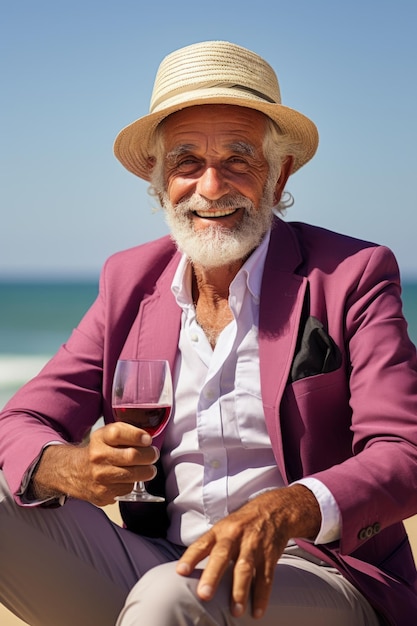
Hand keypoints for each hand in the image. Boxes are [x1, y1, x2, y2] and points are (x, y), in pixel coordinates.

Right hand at [31, 422, 159, 504]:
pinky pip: (128, 489)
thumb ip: (127, 432)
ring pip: (134, 474)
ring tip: (149, 468)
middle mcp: (98, 456)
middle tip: (153, 455)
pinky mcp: (103, 493)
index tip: (147, 439)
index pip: (119, 433)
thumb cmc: (98, 451)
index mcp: (100, 438)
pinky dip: (134, 483)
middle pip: (132, 455)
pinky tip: (131, 479)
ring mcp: (100, 476)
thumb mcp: (107, 434)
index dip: (137, 435)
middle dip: (149, 455)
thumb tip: (147, 439)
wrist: (74, 472)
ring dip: (147, 471)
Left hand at [176, 484, 320, 619]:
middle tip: (204, 595)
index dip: (191, 557)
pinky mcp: (270, 554)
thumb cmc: (242, 523)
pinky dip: (261, 596)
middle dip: (212, 576)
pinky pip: (266, 577)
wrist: (274, 509)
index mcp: (220, 530)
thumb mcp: (224, 527)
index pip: (202, 543)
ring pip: (244, 568)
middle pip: (222, 555)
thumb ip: (209, 547)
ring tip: (235, 611)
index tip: (181, 572)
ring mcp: (253, 545)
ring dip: (239, 591)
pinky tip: (257, 612)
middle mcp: (235, 536)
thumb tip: (189, 571)